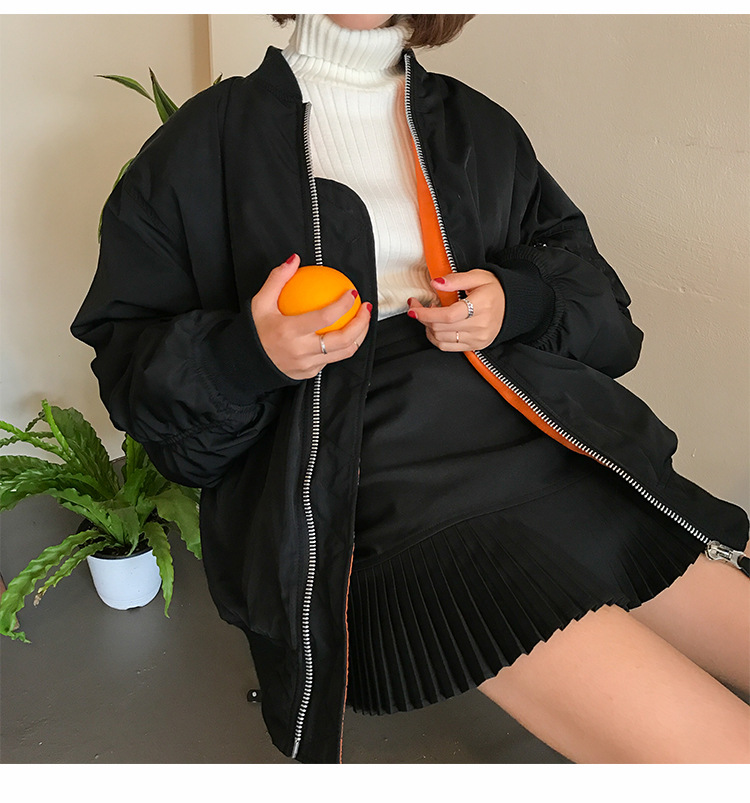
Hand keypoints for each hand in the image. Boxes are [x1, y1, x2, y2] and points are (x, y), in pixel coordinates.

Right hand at [251, 254, 372, 379]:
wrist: (245, 362)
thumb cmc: (254, 331)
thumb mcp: (260, 303)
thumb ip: (278, 279)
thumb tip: (294, 259)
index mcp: (290, 332)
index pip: (325, 318)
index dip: (344, 305)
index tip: (352, 292)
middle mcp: (302, 351)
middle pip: (343, 340)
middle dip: (361, 323)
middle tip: (366, 308)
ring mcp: (308, 365)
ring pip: (344, 353)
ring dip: (359, 336)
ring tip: (363, 320)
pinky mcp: (310, 373)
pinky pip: (332, 359)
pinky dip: (343, 345)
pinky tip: (347, 332)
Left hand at [407, 269, 504, 351]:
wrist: (511, 305)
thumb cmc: (493, 289)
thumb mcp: (477, 276)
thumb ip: (455, 279)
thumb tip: (435, 283)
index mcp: (481, 305)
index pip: (448, 315)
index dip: (426, 313)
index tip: (413, 307)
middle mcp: (480, 325)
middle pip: (441, 328)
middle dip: (424, 317)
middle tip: (419, 306)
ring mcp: (478, 338)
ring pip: (441, 338)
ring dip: (428, 327)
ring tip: (431, 315)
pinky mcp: (475, 346)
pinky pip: (447, 347)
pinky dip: (435, 338)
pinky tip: (436, 327)